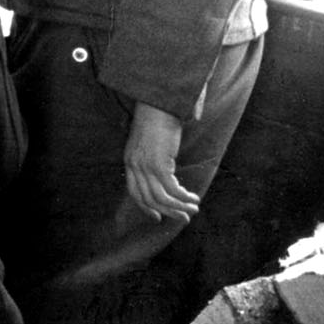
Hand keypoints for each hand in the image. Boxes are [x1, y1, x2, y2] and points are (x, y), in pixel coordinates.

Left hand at [123, 102, 200, 223]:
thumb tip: (165, 177)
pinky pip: (172, 190)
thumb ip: (151, 159)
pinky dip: (183, 197)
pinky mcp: (158, 165)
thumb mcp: (149, 144)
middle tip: (183, 218)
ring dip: (179, 207)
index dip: (145, 207)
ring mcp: (145, 166)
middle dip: (167, 212)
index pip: (134, 192)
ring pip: (161, 198)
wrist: (159, 105)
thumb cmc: (158, 121)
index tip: (157, 217)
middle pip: (148, 199)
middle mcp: (134, 166)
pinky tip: (193, 198)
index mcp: (130, 161)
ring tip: (193, 209)